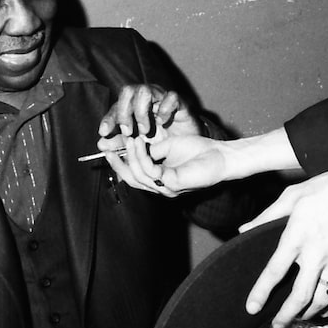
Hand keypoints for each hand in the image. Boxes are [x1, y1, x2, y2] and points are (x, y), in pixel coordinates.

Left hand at [96, 85, 202, 150]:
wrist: (184, 143)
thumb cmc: (159, 139)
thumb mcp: (137, 145)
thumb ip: (119, 144)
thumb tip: (101, 144)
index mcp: (133, 105)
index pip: (116, 106)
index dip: (109, 118)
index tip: (104, 132)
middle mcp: (145, 97)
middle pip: (128, 91)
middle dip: (124, 112)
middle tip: (128, 132)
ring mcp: (162, 97)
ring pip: (144, 90)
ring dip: (141, 113)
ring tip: (145, 131)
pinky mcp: (179, 101)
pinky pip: (170, 96)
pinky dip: (164, 110)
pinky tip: (163, 123)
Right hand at [103, 132, 227, 195]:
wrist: (220, 155)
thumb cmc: (198, 150)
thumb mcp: (168, 146)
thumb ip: (151, 150)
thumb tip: (133, 145)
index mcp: (159, 180)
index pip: (133, 176)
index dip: (119, 164)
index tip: (108, 148)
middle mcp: (161, 187)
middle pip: (131, 180)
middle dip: (118, 164)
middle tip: (107, 148)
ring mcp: (167, 188)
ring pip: (138, 176)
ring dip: (131, 156)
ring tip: (129, 138)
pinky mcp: (173, 183)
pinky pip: (151, 171)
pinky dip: (142, 156)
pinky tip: (140, 143)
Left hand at [240, 166, 327, 327]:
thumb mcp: (293, 195)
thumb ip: (267, 215)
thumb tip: (244, 228)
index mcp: (296, 237)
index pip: (274, 271)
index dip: (261, 292)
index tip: (252, 308)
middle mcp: (316, 255)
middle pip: (299, 296)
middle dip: (286, 316)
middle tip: (277, 326)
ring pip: (321, 299)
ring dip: (309, 314)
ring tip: (299, 320)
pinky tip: (327, 310)